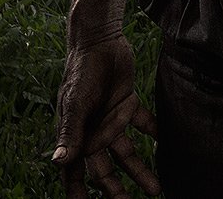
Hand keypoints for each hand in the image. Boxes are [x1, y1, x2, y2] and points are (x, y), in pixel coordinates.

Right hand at [53, 34, 160, 197]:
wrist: (99, 39)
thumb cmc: (81, 71)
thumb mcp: (75, 103)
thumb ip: (69, 133)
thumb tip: (57, 162)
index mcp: (76, 134)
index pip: (75, 171)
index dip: (79, 192)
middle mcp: (93, 131)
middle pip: (104, 168)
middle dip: (115, 190)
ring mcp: (111, 118)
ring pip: (126, 152)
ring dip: (139, 170)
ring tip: (155, 189)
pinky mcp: (127, 103)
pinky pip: (143, 124)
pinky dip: (153, 134)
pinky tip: (164, 144)